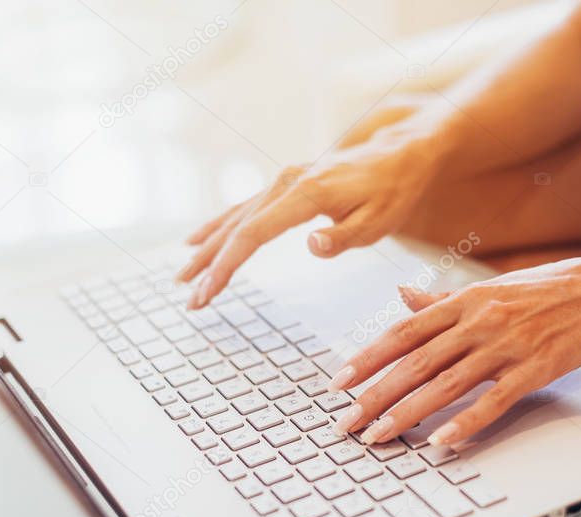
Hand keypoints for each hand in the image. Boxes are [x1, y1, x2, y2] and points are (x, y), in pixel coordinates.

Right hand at [178, 98, 443, 308]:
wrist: (399, 153)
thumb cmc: (391, 192)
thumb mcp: (378, 221)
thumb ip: (343, 237)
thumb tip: (311, 245)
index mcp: (306, 194)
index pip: (254, 234)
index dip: (226, 266)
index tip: (208, 293)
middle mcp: (286, 182)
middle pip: (236, 228)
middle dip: (209, 265)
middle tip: (190, 300)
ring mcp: (282, 180)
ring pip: (235, 217)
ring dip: (207, 248)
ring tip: (181, 276)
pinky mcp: (284, 183)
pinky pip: (243, 207)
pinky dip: (218, 225)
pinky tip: (197, 239)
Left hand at [326, 254, 580, 446]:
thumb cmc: (545, 291)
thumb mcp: (488, 287)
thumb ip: (442, 300)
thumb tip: (401, 296)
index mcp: (464, 301)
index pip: (403, 332)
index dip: (368, 358)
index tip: (339, 383)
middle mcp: (479, 321)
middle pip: (415, 362)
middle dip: (375, 395)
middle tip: (346, 422)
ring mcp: (506, 346)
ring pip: (446, 384)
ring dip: (407, 413)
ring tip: (378, 436)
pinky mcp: (535, 369)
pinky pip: (494, 401)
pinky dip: (466, 422)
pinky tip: (441, 443)